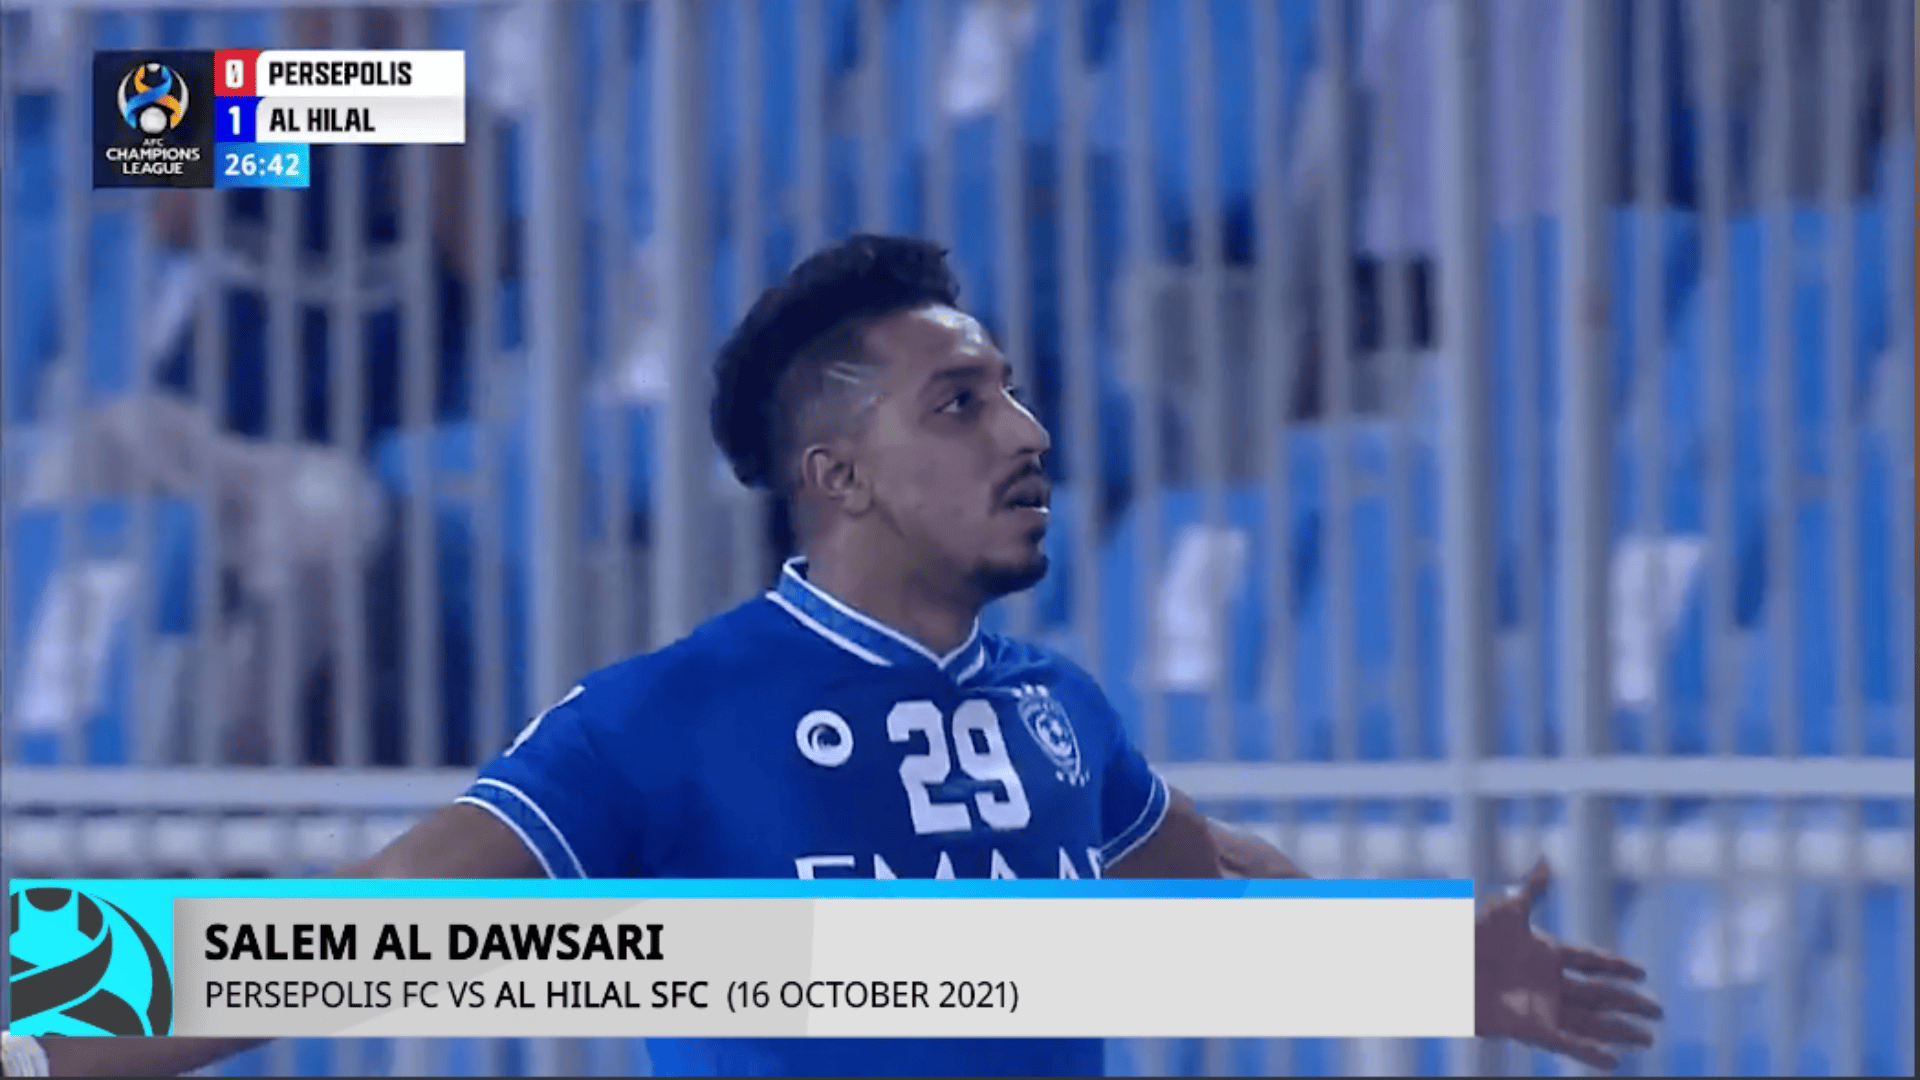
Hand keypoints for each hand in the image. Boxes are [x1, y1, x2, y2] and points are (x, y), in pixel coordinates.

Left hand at [1474, 859, 1663, 1069]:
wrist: (1445, 967)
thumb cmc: (1471, 937)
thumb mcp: (1506, 912)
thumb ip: (1532, 889)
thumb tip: (1547, 861)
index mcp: (1546, 953)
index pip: (1590, 962)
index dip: (1616, 967)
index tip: (1642, 972)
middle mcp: (1549, 983)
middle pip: (1598, 994)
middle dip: (1629, 1003)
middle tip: (1659, 1012)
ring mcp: (1542, 1006)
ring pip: (1590, 1021)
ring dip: (1619, 1030)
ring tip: (1648, 1039)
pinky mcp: (1531, 1028)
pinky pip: (1567, 1042)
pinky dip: (1590, 1052)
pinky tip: (1615, 1061)